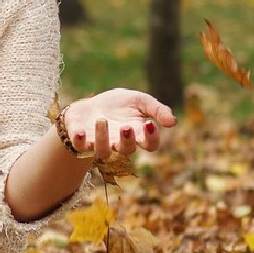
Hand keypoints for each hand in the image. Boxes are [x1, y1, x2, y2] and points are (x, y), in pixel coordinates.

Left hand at [59, 88, 176, 159]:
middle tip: (126, 127)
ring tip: (102, 120)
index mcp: (137, 134)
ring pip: (103, 151)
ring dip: (103, 138)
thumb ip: (157, 109)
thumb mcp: (140, 100)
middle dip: (127, 140)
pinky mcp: (81, 140)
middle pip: (126, 150)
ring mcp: (100, 144)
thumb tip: (173, 122)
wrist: (92, 104)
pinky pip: (80, 147)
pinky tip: (80, 133)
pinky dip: (80, 142)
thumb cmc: (120, 105)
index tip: (149, 124)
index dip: (151, 138)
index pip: (150, 144)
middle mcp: (119, 143)